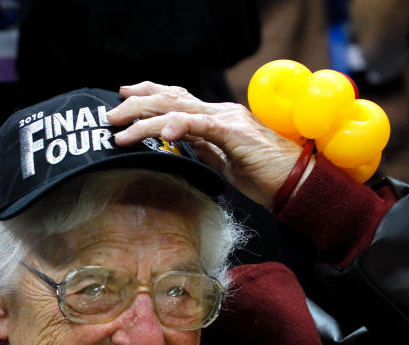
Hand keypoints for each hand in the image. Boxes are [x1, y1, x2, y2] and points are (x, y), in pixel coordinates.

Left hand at [107, 82, 305, 206]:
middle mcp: (220, 112)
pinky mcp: (236, 134)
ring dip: (145, 118)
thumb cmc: (267, 178)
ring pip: (178, 109)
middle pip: (170, 98)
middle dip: (136, 104)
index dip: (149, 94)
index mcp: (218, 118)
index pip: (177, 99)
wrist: (298, 185)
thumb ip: (204, 151)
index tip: (123, 98)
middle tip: (110, 115)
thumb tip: (178, 146)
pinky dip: (178, 126)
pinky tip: (161, 133)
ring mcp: (228, 120)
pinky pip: (201, 125)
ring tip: (120, 128)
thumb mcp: (226, 165)